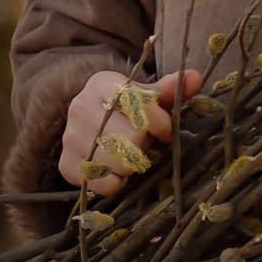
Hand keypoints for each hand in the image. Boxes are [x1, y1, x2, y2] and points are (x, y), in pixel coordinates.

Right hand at [58, 69, 201, 195]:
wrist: (88, 120)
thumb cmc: (127, 106)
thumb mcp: (148, 93)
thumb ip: (171, 88)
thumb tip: (195, 79)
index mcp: (102, 83)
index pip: (137, 104)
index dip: (159, 121)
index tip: (164, 130)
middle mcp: (80, 107)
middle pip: (130, 136)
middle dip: (145, 143)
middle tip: (145, 143)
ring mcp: (70, 137)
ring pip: (117, 162)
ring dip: (133, 163)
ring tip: (133, 155)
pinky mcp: (66, 164)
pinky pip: (101, 182)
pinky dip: (117, 182)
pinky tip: (120, 172)